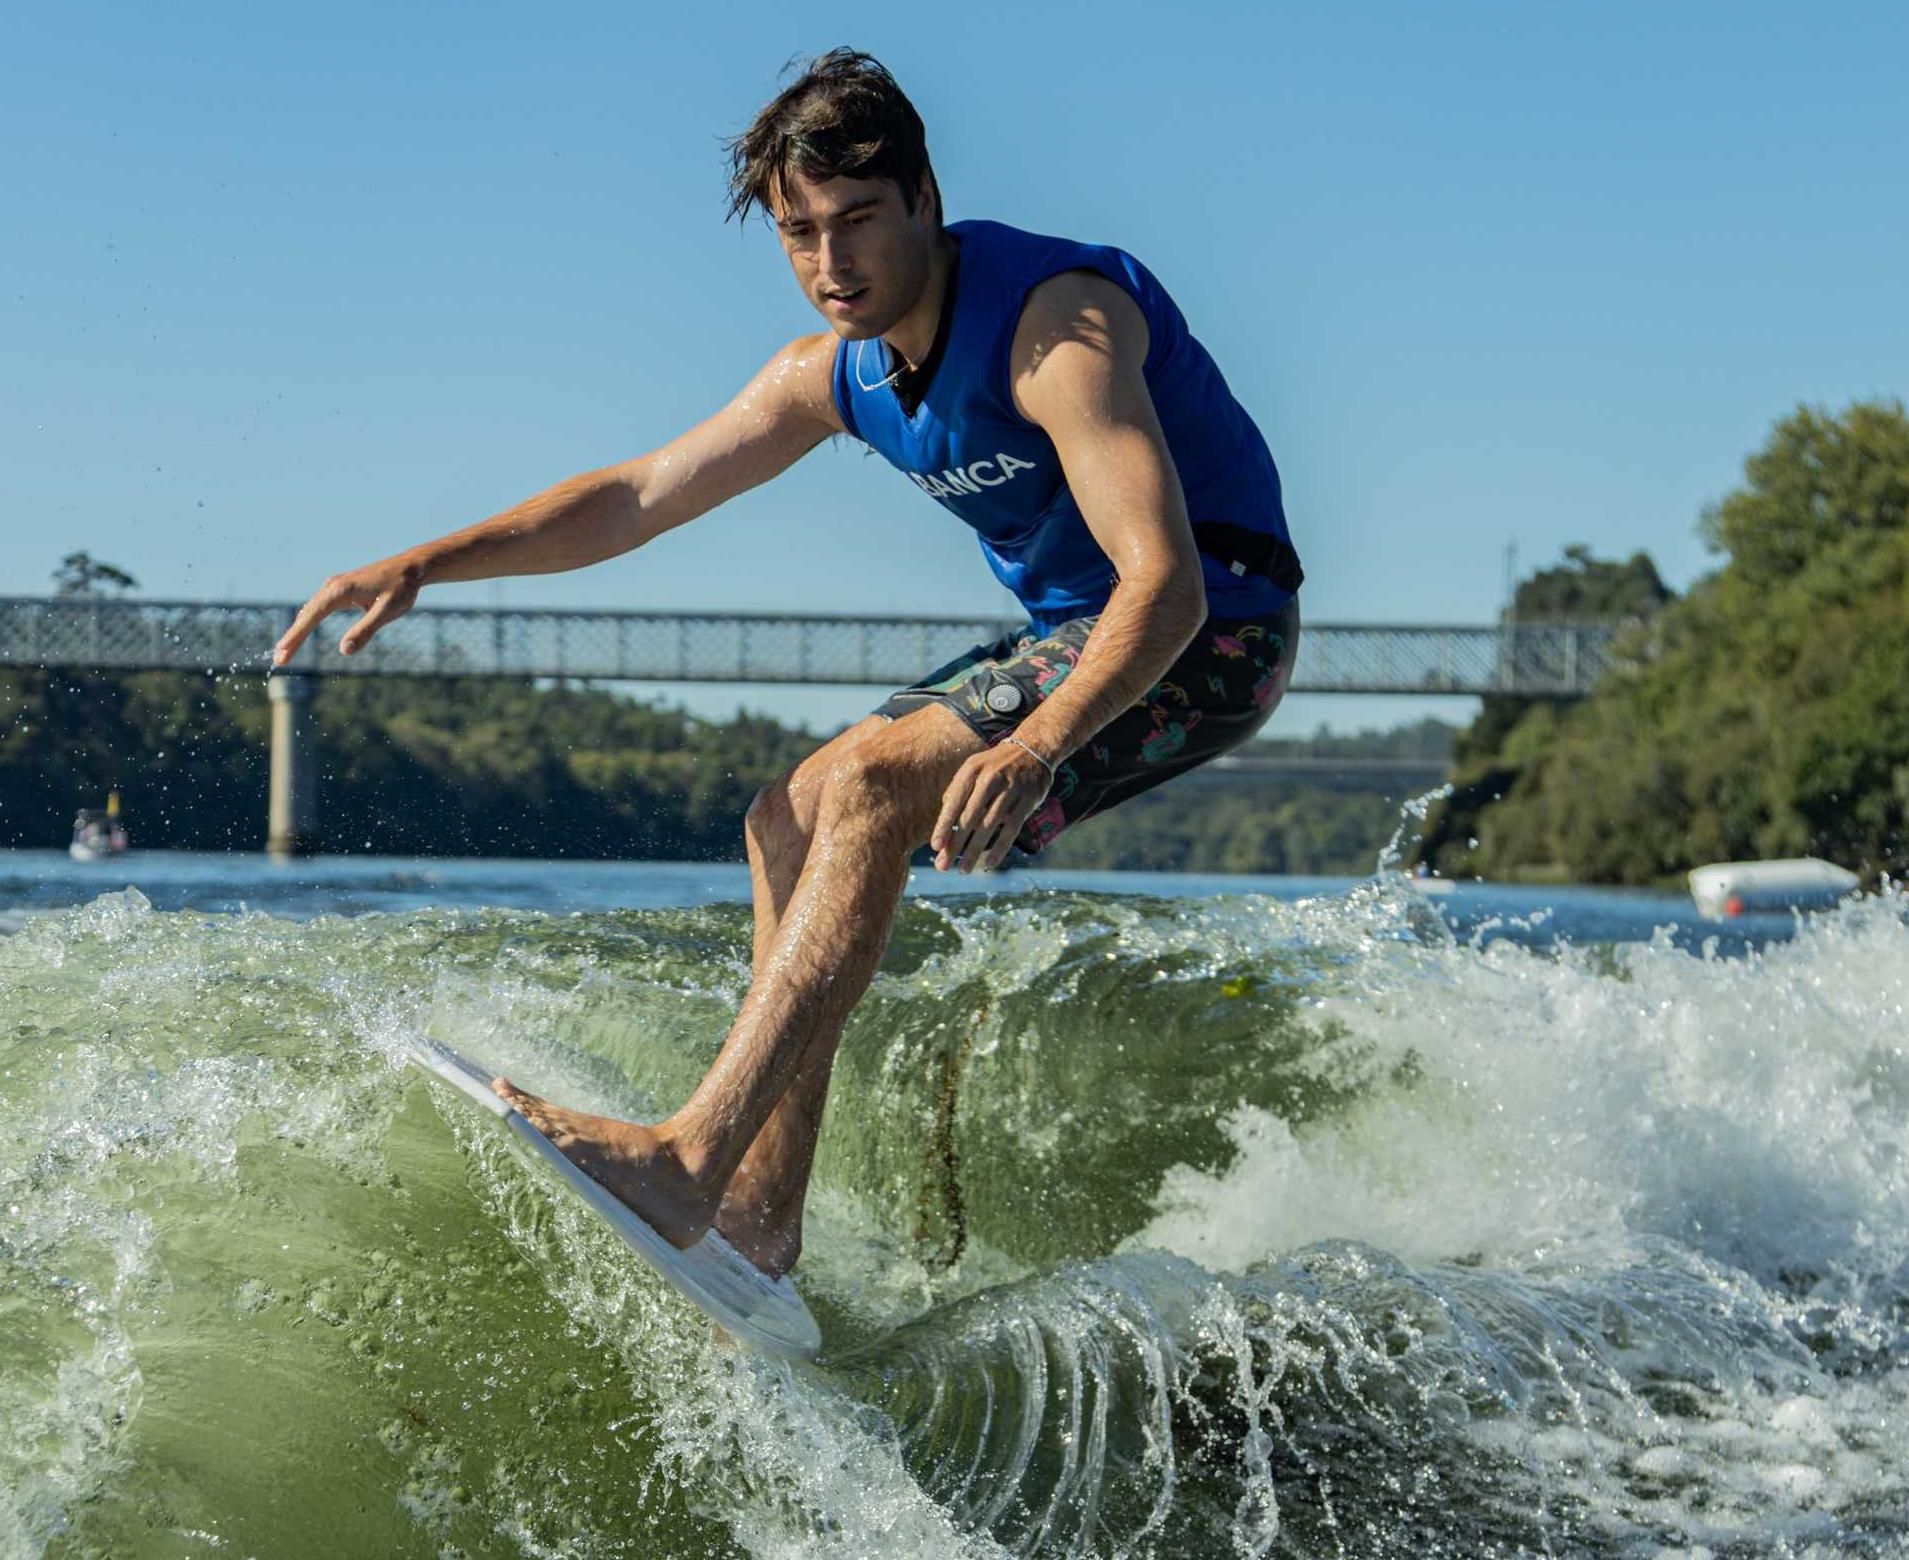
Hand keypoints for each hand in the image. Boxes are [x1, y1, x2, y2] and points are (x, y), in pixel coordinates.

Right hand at [272, 558, 424, 666]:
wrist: (410, 568)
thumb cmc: (401, 589)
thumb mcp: (387, 611)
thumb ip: (366, 630)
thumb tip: (344, 650)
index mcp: (340, 591)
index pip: (311, 617)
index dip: (295, 637)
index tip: (282, 654)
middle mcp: (332, 586)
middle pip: (306, 615)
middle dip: (292, 638)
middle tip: (279, 661)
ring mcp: (334, 586)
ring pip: (310, 611)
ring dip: (298, 631)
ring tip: (286, 652)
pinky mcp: (340, 590)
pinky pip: (318, 608)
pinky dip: (308, 621)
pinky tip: (301, 633)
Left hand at [931, 740, 1053, 873]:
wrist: (1033, 749)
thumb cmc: (994, 765)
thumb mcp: (973, 769)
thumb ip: (956, 793)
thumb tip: (944, 827)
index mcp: (972, 770)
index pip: (954, 802)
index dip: (944, 826)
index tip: (935, 846)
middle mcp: (990, 778)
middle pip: (969, 818)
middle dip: (955, 844)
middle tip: (943, 865)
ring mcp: (1011, 790)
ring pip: (988, 827)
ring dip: (974, 851)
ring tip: (963, 869)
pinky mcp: (1027, 801)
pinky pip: (1011, 830)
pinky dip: (999, 849)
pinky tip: (988, 864)